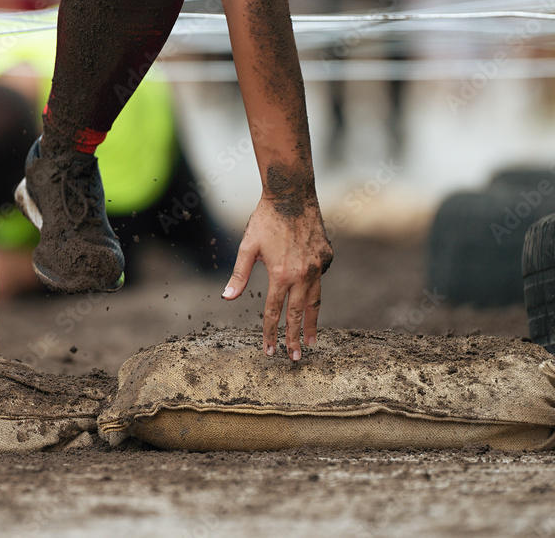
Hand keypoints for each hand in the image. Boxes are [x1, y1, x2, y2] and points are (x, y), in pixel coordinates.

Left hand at [222, 197, 332, 359]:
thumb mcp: (247, 247)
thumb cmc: (265, 220)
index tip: (269, 350)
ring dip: (313, 323)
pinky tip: (310, 298)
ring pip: (315, 301)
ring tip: (312, 341)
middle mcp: (303, 274)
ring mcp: (318, 266)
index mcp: (281, 274)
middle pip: (298, 314)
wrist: (292, 195)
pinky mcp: (327, 257)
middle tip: (296, 359)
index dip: (270, 333)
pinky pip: (321, 279)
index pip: (273, 312)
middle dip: (295, 338)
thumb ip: (239, 274)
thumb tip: (227, 297)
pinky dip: (315, 290)